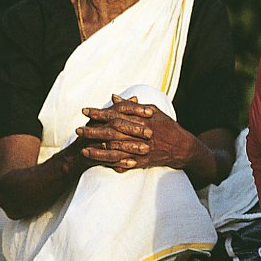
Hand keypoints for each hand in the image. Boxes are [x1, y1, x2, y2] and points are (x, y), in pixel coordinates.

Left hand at [75, 95, 204, 172]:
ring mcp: (142, 149)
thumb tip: (114, 97)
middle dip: (94, 132)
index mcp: (143, 119)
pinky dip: (112, 164)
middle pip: (113, 133)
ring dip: (98, 151)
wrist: (183, 147)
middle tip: (77, 131)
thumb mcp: (153, 111)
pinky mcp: (143, 162)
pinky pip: (125, 164)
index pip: (117, 114)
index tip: (85, 111)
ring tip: (83, 150)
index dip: (100, 113)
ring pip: (116, 151)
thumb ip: (133, 105)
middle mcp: (141, 134)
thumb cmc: (167, 126)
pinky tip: (99, 163)